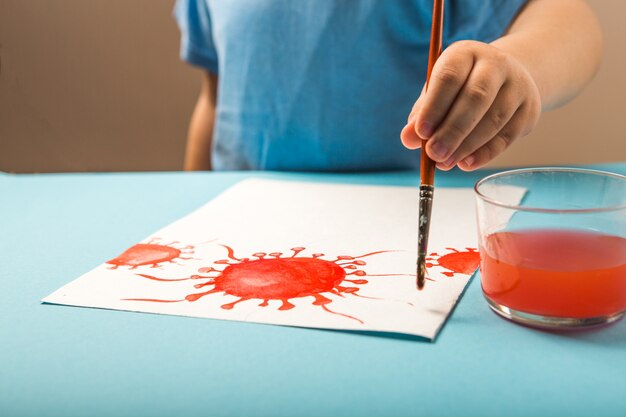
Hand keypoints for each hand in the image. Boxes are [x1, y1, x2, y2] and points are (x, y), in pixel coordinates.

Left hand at [400, 40, 540, 170]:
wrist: (506, 79)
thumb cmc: (460, 87)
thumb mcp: (437, 92)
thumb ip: (421, 114)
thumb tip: (408, 139)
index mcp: (466, 53)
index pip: (449, 76)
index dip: (434, 106)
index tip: (420, 132)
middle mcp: (496, 64)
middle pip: (476, 97)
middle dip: (452, 130)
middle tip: (433, 154)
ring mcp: (518, 86)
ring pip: (494, 119)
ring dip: (466, 145)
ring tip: (445, 163)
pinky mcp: (529, 109)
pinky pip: (507, 136)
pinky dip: (485, 153)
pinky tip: (465, 164)